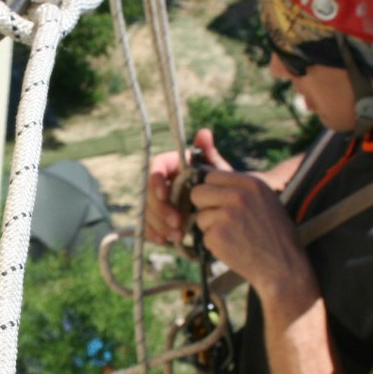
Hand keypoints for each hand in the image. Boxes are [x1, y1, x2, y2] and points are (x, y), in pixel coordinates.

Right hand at [145, 129, 232, 244]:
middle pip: (149, 192)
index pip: (155, 167)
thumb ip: (210, 155)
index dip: (155, 181)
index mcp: (173, 166)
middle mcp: (162, 182)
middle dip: (160, 209)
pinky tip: (165, 241)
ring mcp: (158, 201)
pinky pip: (148, 226)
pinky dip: (155, 234)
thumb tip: (204, 132)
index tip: (165, 196)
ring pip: (147, 211)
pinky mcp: (158, 218)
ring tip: (179, 236)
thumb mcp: (219, 173)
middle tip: (177, 222)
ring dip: (159, 224)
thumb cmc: (223, 189)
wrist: (225, 212)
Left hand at [189, 169, 308, 299]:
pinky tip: (233, 248)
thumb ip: (241, 190)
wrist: (284, 266)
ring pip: (200, 217)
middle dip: (204, 206)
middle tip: (217, 219)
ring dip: (210, 228)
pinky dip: (214, 244)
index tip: (217, 201)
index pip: (211, 176)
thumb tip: (210, 182)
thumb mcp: (266, 201)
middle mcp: (238, 196)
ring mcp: (226, 216)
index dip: (212, 190)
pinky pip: (204, 236)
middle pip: (198, 193)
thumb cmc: (276, 235)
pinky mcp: (217, 236)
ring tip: (234, 236)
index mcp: (251, 183)